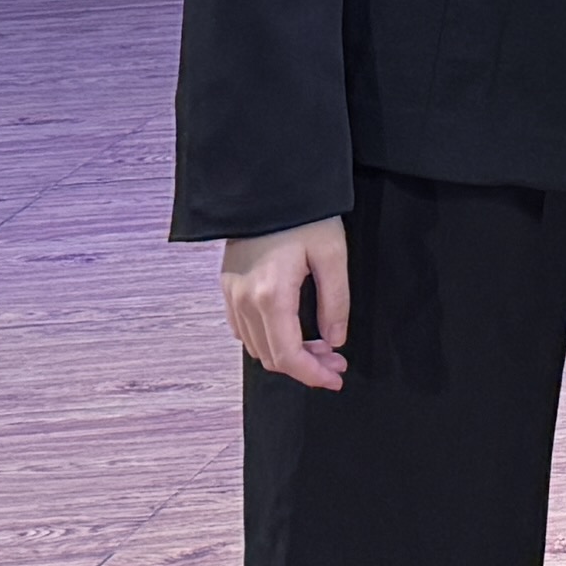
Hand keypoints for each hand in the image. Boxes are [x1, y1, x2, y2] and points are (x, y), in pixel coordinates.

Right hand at [222, 216, 348, 390]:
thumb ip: (335, 300)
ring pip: (256, 347)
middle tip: (336, 362)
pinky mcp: (228, 288)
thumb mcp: (332, 253)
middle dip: (306, 367)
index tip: (336, 379)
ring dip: (287, 355)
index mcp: (270, 296)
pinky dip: (269, 339)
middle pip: (270, 358)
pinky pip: (245, 330)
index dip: (312, 375)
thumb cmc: (304, 215)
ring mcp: (231, 295)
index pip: (288, 356)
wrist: (266, 186)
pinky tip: (295, 330)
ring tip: (321, 346)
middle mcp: (244, 302)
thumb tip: (335, 340)